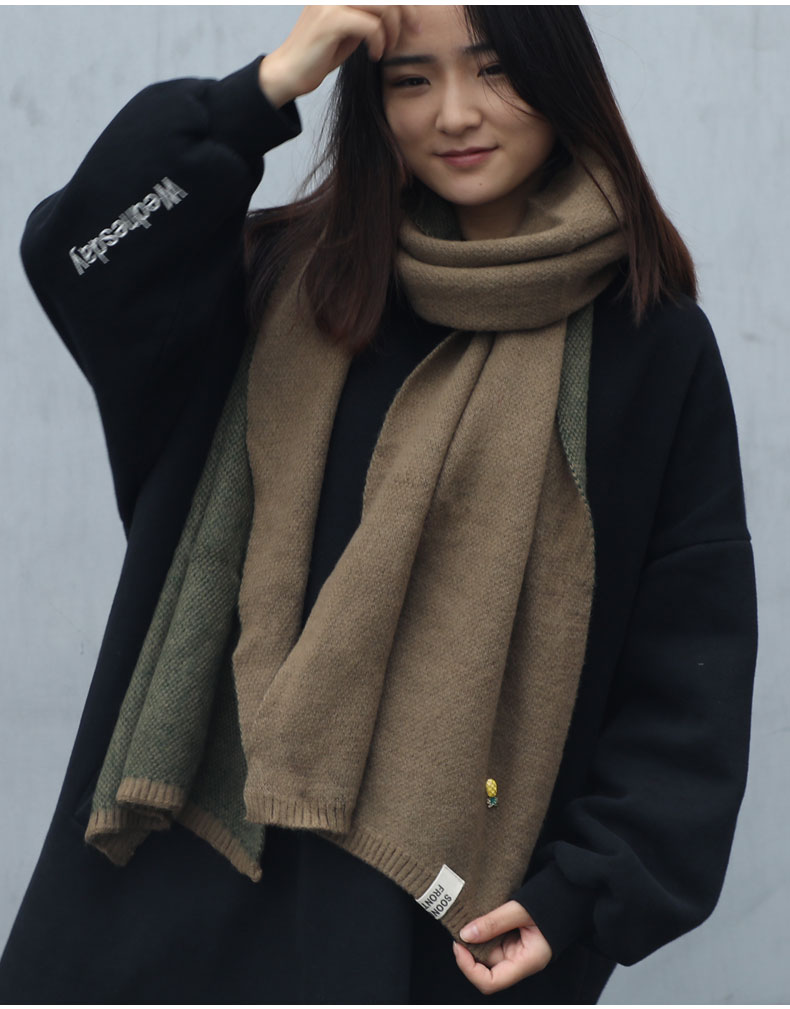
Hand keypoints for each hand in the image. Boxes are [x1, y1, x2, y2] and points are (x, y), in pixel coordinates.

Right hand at [259, 5, 421, 107]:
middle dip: (407, 10)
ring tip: (388, 48)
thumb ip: (368, 15)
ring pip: (382, 5)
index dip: (403, 2)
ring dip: (393, 29)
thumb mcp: (349, 30)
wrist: (288, 73)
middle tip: (414, 32)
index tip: (414, 20)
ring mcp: (330, 4)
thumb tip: (398, 11)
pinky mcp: (330, 22)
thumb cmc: (318, 55)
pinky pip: (371, 26)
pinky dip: (380, 42)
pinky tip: (375, 55)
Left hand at [452, 900, 552, 994]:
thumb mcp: (520, 909)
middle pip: (486, 968)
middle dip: (470, 950)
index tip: (458, 946)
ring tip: (469, 918)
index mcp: (527, 961)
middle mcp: (521, 960)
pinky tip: (479, 918)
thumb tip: (466, 934)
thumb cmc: (553, 902)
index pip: (491, 982)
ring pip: (488, 952)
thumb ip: (493, 922)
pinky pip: (494, 940)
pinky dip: (484, 931)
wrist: (569, 891)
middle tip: (460, 927)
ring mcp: (518, 950)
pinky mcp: (516, 940)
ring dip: (476, 939)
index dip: (470, 969)